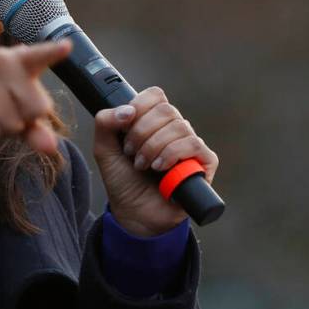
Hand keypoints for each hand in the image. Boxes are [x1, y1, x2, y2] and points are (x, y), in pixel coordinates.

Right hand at [0, 40, 72, 154]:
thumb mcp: (15, 118)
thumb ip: (36, 130)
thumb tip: (51, 147)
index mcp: (18, 61)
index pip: (39, 56)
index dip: (52, 52)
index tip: (67, 47)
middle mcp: (0, 60)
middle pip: (35, 109)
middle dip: (21, 123)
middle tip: (0, 112)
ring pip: (11, 121)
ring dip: (0, 129)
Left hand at [92, 86, 218, 236]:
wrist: (133, 213)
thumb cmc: (123, 180)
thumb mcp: (104, 149)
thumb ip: (105, 123)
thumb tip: (128, 110)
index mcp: (153, 121)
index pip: (155, 95)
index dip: (139, 107)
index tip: (124, 127)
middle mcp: (174, 129)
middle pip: (166, 110)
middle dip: (142, 131)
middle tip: (130, 152)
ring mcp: (190, 145)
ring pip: (179, 126)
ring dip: (154, 146)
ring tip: (142, 165)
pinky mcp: (204, 163)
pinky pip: (194, 145)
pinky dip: (172, 154)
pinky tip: (159, 169)